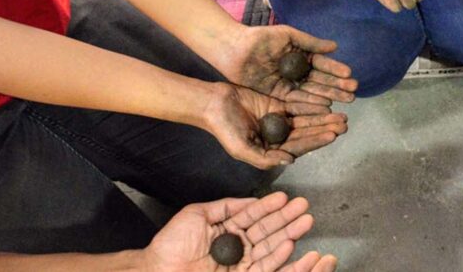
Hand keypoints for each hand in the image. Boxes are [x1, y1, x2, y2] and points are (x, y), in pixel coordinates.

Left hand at [144, 192, 337, 271]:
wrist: (157, 270)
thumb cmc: (171, 243)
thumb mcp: (197, 214)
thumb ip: (226, 206)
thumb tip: (251, 200)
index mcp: (229, 230)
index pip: (254, 216)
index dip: (270, 207)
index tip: (286, 198)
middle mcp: (238, 246)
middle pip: (267, 231)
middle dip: (287, 218)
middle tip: (304, 206)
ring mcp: (241, 263)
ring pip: (270, 248)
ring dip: (289, 234)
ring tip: (305, 221)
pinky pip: (264, 268)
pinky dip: (279, 257)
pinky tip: (289, 244)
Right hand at [202, 84, 347, 168]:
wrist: (212, 104)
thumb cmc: (224, 129)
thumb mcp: (241, 148)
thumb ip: (265, 158)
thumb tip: (291, 160)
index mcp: (271, 150)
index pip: (298, 147)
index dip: (316, 141)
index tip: (333, 135)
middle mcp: (278, 137)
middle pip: (306, 133)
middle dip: (325, 129)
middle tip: (344, 124)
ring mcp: (278, 120)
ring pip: (306, 119)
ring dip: (323, 118)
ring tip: (342, 115)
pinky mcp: (277, 104)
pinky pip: (298, 104)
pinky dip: (312, 104)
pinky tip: (327, 103)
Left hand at [216, 25, 357, 106]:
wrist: (234, 49)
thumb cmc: (260, 38)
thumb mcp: (288, 36)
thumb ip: (310, 43)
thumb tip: (335, 47)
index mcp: (301, 56)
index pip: (322, 65)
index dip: (336, 70)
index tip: (350, 75)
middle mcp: (297, 72)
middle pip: (320, 81)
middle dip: (337, 87)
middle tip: (353, 93)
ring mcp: (288, 84)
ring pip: (312, 92)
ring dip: (329, 96)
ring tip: (345, 101)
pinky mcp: (278, 94)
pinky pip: (297, 100)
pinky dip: (311, 103)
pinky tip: (326, 106)